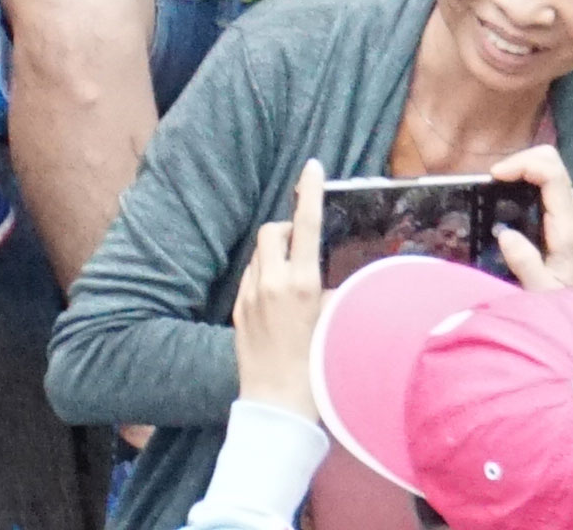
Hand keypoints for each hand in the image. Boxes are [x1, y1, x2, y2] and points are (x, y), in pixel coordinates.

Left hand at [231, 162, 329, 414]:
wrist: (277, 405)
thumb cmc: (317, 368)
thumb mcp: (334, 323)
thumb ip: (332, 293)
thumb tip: (333, 281)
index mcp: (301, 284)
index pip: (305, 224)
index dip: (310, 191)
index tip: (312, 167)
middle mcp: (270, 283)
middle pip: (272, 231)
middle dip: (285, 229)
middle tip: (301, 243)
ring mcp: (250, 296)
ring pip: (259, 255)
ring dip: (274, 254)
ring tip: (292, 279)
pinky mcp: (238, 310)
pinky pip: (251, 278)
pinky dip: (264, 277)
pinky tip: (277, 301)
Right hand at [484, 143, 572, 300]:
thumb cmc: (564, 305)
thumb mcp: (541, 292)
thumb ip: (525, 263)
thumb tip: (504, 233)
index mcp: (568, 226)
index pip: (552, 174)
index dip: (523, 164)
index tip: (494, 176)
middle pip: (553, 162)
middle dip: (522, 160)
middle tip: (494, 180)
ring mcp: (572, 214)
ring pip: (551, 170)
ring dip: (523, 169)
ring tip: (497, 187)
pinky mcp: (566, 220)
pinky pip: (548, 186)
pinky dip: (527, 181)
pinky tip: (508, 199)